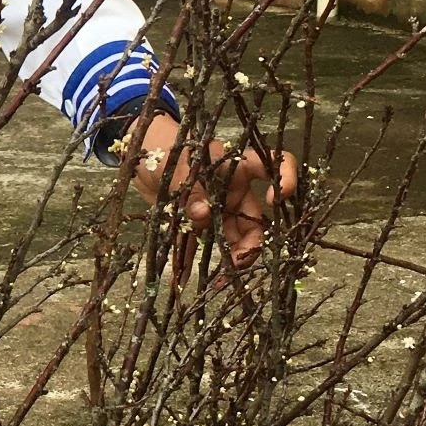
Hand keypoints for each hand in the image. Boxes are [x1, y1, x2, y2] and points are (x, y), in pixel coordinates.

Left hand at [128, 115, 296, 268]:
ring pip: (233, 237)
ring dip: (230, 258)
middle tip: (237, 262)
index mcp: (236, 168)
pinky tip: (188, 278)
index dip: (286, 177)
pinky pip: (201, 244)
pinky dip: (196, 262)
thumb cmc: (164, 146)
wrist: (139, 156)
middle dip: (251, 244)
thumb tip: (203, 214)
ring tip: (221, 279)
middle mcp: (233, 191)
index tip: (277, 198)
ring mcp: (217, 208)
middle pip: (255, 219)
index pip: (273, 164)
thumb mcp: (179, 165)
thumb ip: (192, 190)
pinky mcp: (196, 222)